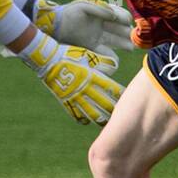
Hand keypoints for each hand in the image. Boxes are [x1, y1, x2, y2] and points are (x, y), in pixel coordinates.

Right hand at [7, 31, 123, 124]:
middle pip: (105, 104)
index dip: (121, 94)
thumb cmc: (69, 55)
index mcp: (92, 77)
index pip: (112, 89)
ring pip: (93, 114)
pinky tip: (89, 121)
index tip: (129, 98)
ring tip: (107, 122)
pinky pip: (77, 115)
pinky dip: (84, 120)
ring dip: (102, 119)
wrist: (48, 60)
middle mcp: (86, 89)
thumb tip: (114, 66)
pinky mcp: (66, 102)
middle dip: (115, 110)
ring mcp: (75, 97)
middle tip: (123, 114)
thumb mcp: (87, 56)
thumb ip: (102, 63)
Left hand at [24, 0, 134, 60]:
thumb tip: (114, 16)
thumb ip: (100, 10)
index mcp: (103, 13)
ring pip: (116, 41)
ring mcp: (98, 36)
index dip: (125, 19)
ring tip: (130, 47)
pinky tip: (116, 58)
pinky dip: (111, 55)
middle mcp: (103, 25)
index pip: (120, 15)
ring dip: (124, 44)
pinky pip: (105, 52)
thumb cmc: (68, 13)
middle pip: (121, 30)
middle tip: (135, 38)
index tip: (128, 23)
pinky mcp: (92, 47)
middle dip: (128, 34)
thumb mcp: (84, 7)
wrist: (53, 26)